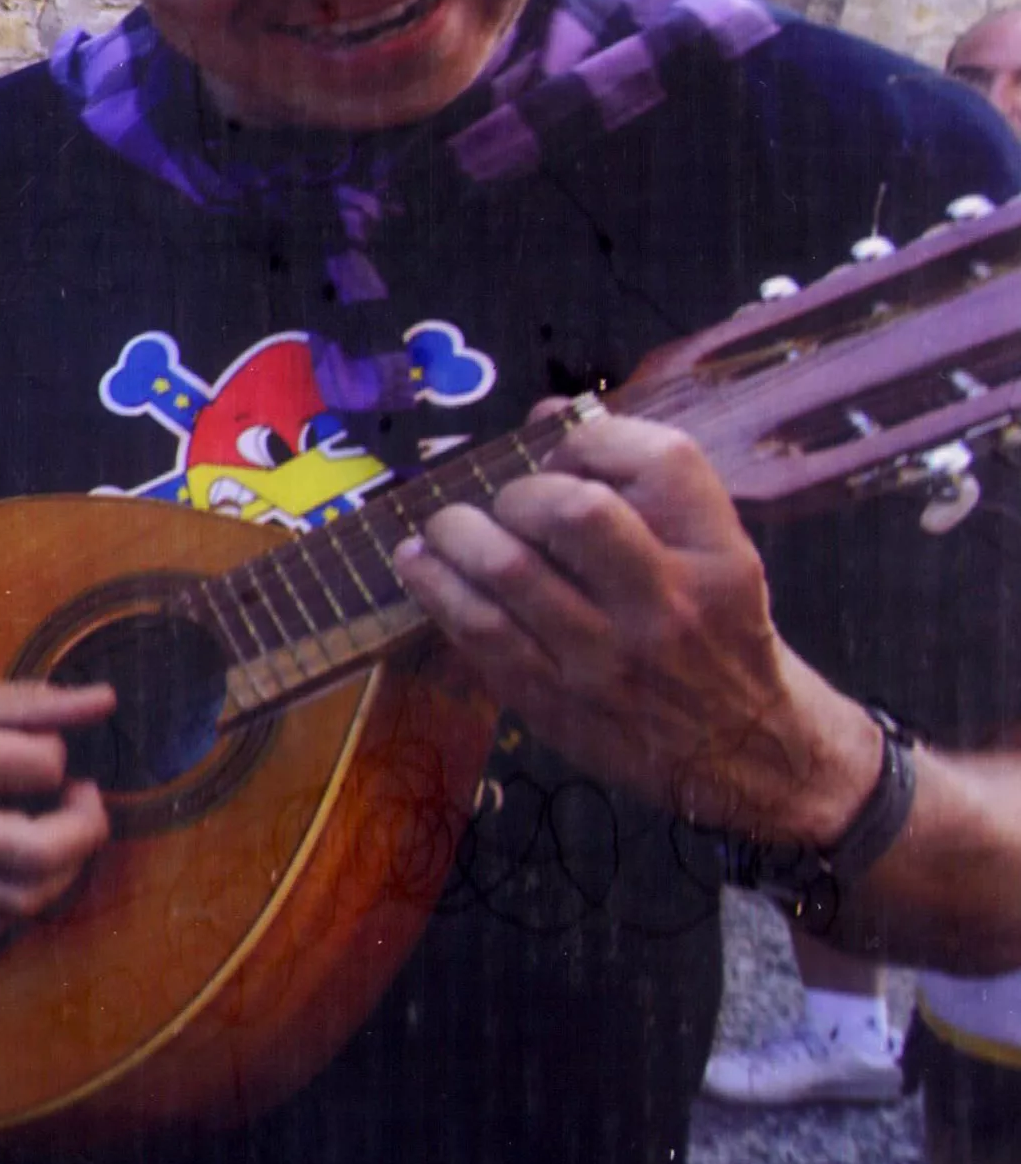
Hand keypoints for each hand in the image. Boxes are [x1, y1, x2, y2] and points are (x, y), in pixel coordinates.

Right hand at [0, 674, 117, 951]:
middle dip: (87, 828)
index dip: (59, 753)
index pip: (39, 765)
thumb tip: (103, 703)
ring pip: (13, 900)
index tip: (44, 747)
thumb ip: (25, 701)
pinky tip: (15, 879)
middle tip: (85, 802)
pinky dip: (8, 915)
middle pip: (37, 852)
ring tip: (59, 839)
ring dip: (61, 873)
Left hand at [389, 410, 879, 840]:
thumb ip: (642, 487)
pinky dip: (435, 585)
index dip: (594, 437)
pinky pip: (477, 630)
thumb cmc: (716, 632)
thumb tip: (548, 413)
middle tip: (506, 502)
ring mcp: (606, 657)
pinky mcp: (553, 699)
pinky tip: (422, 565)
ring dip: (457, 532)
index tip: (564, 449)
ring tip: (444, 527)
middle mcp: (668, 603)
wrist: (741, 750)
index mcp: (718, 554)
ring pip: (509, 569)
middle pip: (575, 509)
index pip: (660, 459)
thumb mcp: (713, 555)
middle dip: (520, 490)